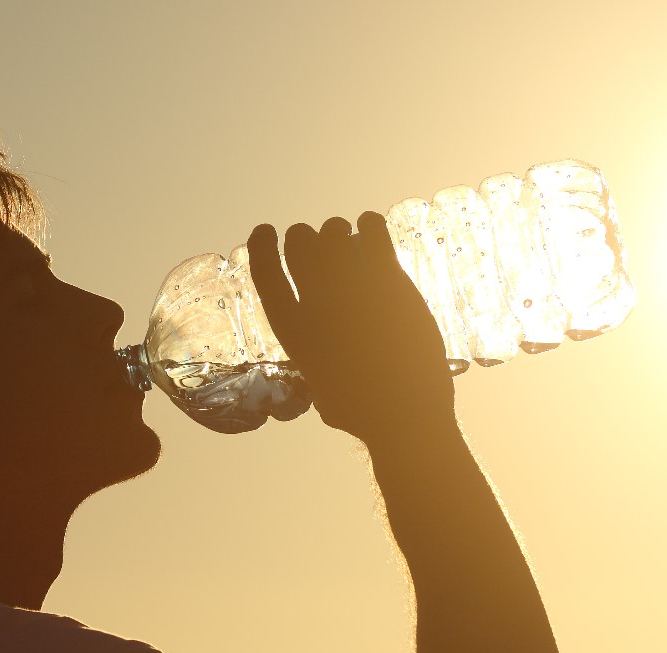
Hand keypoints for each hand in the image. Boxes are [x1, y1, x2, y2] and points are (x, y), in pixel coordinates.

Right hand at [247, 214, 454, 446]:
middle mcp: (315, 300)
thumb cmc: (364, 414)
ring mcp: (350, 285)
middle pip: (300, 242)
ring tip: (353, 243)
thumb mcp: (325, 396)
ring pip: (334, 231)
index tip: (266, 230)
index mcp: (293, 328)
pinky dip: (370, 225)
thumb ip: (320, 379)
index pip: (265, 271)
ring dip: (340, 232)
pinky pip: (371, 230)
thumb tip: (323, 393)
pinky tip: (374, 234)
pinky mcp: (387, 279)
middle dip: (308, 239)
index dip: (261, 245)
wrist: (404, 410)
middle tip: (325, 247)